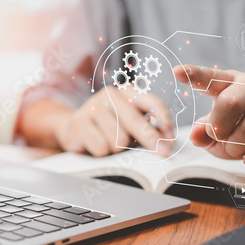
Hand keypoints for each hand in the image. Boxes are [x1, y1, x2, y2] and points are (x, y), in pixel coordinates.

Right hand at [55, 86, 172, 156]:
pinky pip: (101, 147)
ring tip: (110, 142)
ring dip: (118, 148)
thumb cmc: (108, 126)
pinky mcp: (79, 123)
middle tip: (162, 153)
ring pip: (118, 139)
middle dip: (151, 140)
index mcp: (128, 91)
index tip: (170, 138)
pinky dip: (102, 152)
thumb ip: (147, 126)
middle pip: (136, 121)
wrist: (74, 127)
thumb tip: (165, 141)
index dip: (164, 121)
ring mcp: (93, 107)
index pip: (152, 103)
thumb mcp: (129, 121)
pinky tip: (96, 144)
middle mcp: (110, 95)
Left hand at [173, 65, 244, 164]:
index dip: (195, 75)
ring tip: (238, 150)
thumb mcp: (220, 134)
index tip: (177, 72)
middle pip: (229, 103)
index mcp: (233, 82)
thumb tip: (195, 134)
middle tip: (220, 138)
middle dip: (219, 129)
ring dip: (236, 149)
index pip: (212, 78)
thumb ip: (204, 133)